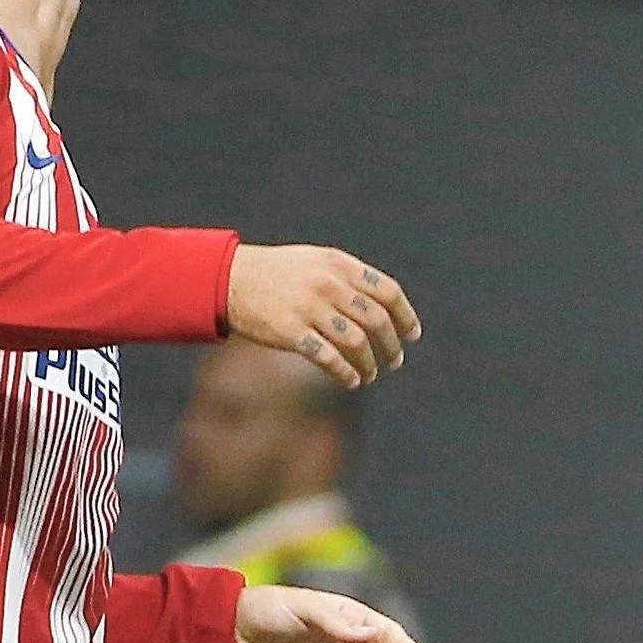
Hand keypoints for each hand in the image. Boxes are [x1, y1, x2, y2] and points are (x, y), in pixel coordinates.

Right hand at [228, 244, 421, 385]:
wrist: (230, 278)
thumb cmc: (278, 273)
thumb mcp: (316, 262)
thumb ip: (349, 278)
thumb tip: (385, 306)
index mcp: (339, 264)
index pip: (387, 291)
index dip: (406, 316)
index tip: (412, 335)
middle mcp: (327, 284)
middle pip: (376, 320)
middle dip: (391, 345)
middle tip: (395, 361)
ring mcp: (309, 307)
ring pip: (356, 342)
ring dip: (369, 363)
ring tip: (371, 374)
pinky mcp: (290, 331)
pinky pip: (329, 358)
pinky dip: (345, 372)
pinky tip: (350, 381)